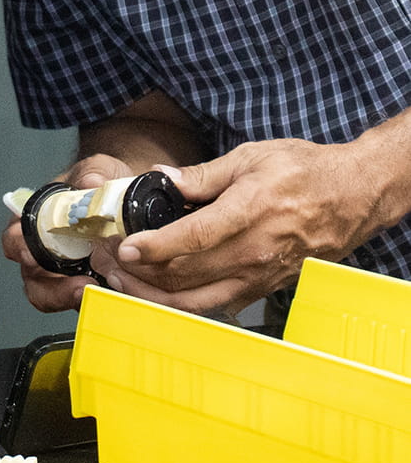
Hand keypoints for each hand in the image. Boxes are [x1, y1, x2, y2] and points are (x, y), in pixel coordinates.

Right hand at [2, 153, 134, 312]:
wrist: (132, 198)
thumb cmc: (106, 183)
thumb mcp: (102, 169)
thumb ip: (95, 172)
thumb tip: (91, 183)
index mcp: (38, 220)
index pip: (15, 237)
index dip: (18, 246)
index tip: (29, 253)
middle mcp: (45, 250)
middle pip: (31, 276)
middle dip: (48, 285)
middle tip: (72, 285)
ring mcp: (65, 271)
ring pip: (52, 296)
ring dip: (67, 297)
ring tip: (91, 291)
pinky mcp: (87, 285)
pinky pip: (82, 300)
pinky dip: (92, 300)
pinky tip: (108, 292)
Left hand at [107, 137, 384, 315]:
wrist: (352, 197)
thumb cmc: (304, 172)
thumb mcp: (251, 157)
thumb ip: (203, 175)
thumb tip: (162, 178)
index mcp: (249, 211)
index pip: (192, 239)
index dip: (153, 247)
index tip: (124, 247)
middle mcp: (253, 252)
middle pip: (185, 274)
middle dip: (139, 270)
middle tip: (109, 258)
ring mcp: (258, 276)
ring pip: (195, 300)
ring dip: (153, 294)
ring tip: (122, 280)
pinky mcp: (262, 290)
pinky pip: (214, 305)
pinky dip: (179, 303)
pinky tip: (155, 291)